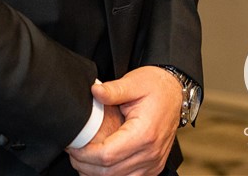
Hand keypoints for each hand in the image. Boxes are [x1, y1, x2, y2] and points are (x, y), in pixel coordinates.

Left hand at [66, 66, 181, 175]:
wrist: (175, 92)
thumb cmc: (155, 86)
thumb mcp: (133, 82)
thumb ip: (113, 89)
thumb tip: (94, 91)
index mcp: (144, 134)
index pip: (108, 155)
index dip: (85, 154)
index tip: (72, 146)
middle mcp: (150, 153)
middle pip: (111, 172)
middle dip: (86, 166)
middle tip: (72, 153)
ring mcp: (153, 163)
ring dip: (97, 174)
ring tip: (81, 160)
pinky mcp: (153, 166)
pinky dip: (111, 175)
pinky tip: (98, 165)